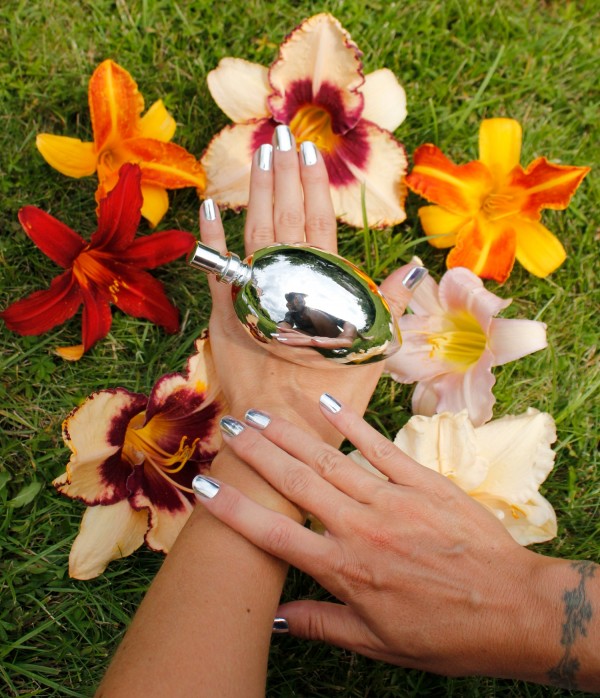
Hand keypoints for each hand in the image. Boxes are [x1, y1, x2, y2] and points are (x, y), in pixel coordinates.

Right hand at [194, 396, 557, 681]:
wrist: (514, 609)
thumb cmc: (445, 633)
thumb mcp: (378, 644)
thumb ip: (323, 624)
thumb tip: (277, 616)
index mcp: (346, 571)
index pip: (275, 536)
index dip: (234, 511)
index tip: (204, 487)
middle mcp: (361, 527)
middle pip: (296, 484)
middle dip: (258, 454)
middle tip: (230, 429)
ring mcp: (392, 499)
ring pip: (329, 460)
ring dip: (291, 435)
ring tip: (261, 414)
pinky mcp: (422, 481)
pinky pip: (380, 448)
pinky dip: (351, 424)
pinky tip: (325, 404)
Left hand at [198, 128, 420, 445]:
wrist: (280, 428)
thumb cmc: (330, 396)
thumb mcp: (371, 352)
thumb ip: (390, 306)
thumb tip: (413, 267)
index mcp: (321, 288)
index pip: (318, 224)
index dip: (314, 186)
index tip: (310, 152)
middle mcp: (285, 283)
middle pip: (285, 218)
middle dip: (283, 174)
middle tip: (280, 134)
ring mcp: (251, 296)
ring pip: (254, 232)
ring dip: (257, 192)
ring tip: (259, 155)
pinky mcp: (224, 313)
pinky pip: (216, 268)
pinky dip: (211, 237)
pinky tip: (209, 204)